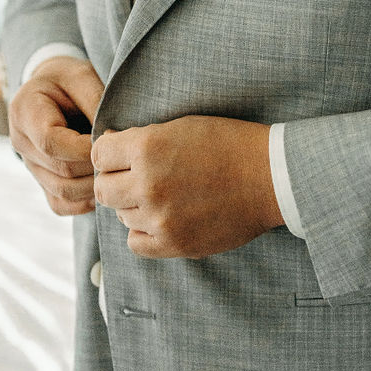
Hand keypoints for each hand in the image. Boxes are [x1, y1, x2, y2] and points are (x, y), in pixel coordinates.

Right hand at [8, 56, 104, 214]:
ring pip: (62, 191)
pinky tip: (104, 186)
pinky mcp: (41, 181)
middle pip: (60, 170)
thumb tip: (111, 137)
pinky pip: (60, 204)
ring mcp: (29, 166)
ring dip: (94, 187)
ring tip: (118, 171)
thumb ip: (95, 101)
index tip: (112, 140)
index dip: (84, 148)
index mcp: (25, 112)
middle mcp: (20, 143)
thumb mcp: (82, 76)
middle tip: (123, 158)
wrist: (50, 89)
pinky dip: (85, 202)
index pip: (50, 142)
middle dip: (95, 166)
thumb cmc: (68, 79)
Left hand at [91, 115, 283, 257]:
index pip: (99, 154)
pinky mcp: (174, 243)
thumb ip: (140, 139)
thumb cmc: (229, 144)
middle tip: (139, 178)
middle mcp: (148, 184)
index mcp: (148, 147)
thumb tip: (105, 147)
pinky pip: (135, 243)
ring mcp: (160, 217)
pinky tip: (163, 219)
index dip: (111, 153)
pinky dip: (144, 232)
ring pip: (121, 215)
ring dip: (134, 205)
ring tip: (165, 195)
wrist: (271, 177)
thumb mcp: (182, 126)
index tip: (124, 156)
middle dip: (116, 181)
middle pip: (103, 189)